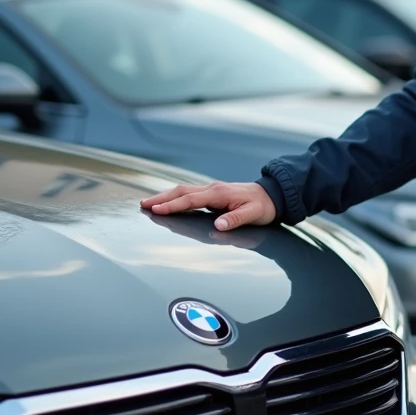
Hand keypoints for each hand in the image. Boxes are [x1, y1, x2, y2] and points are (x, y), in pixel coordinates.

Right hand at [140, 182, 276, 230]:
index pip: (191, 200)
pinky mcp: (212, 194)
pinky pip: (189, 194)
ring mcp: (212, 190)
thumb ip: (235, 219)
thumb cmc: (263, 206)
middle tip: (142, 205)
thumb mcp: (253, 214)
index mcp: (220, 193)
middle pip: (181, 192)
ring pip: (183, 191)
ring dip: (165, 196)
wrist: (273, 194)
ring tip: (148, 203)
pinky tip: (167, 201)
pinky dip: (175, 197)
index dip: (173, 205)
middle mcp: (212, 189)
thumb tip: (217, 226)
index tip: (157, 210)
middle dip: (161, 198)